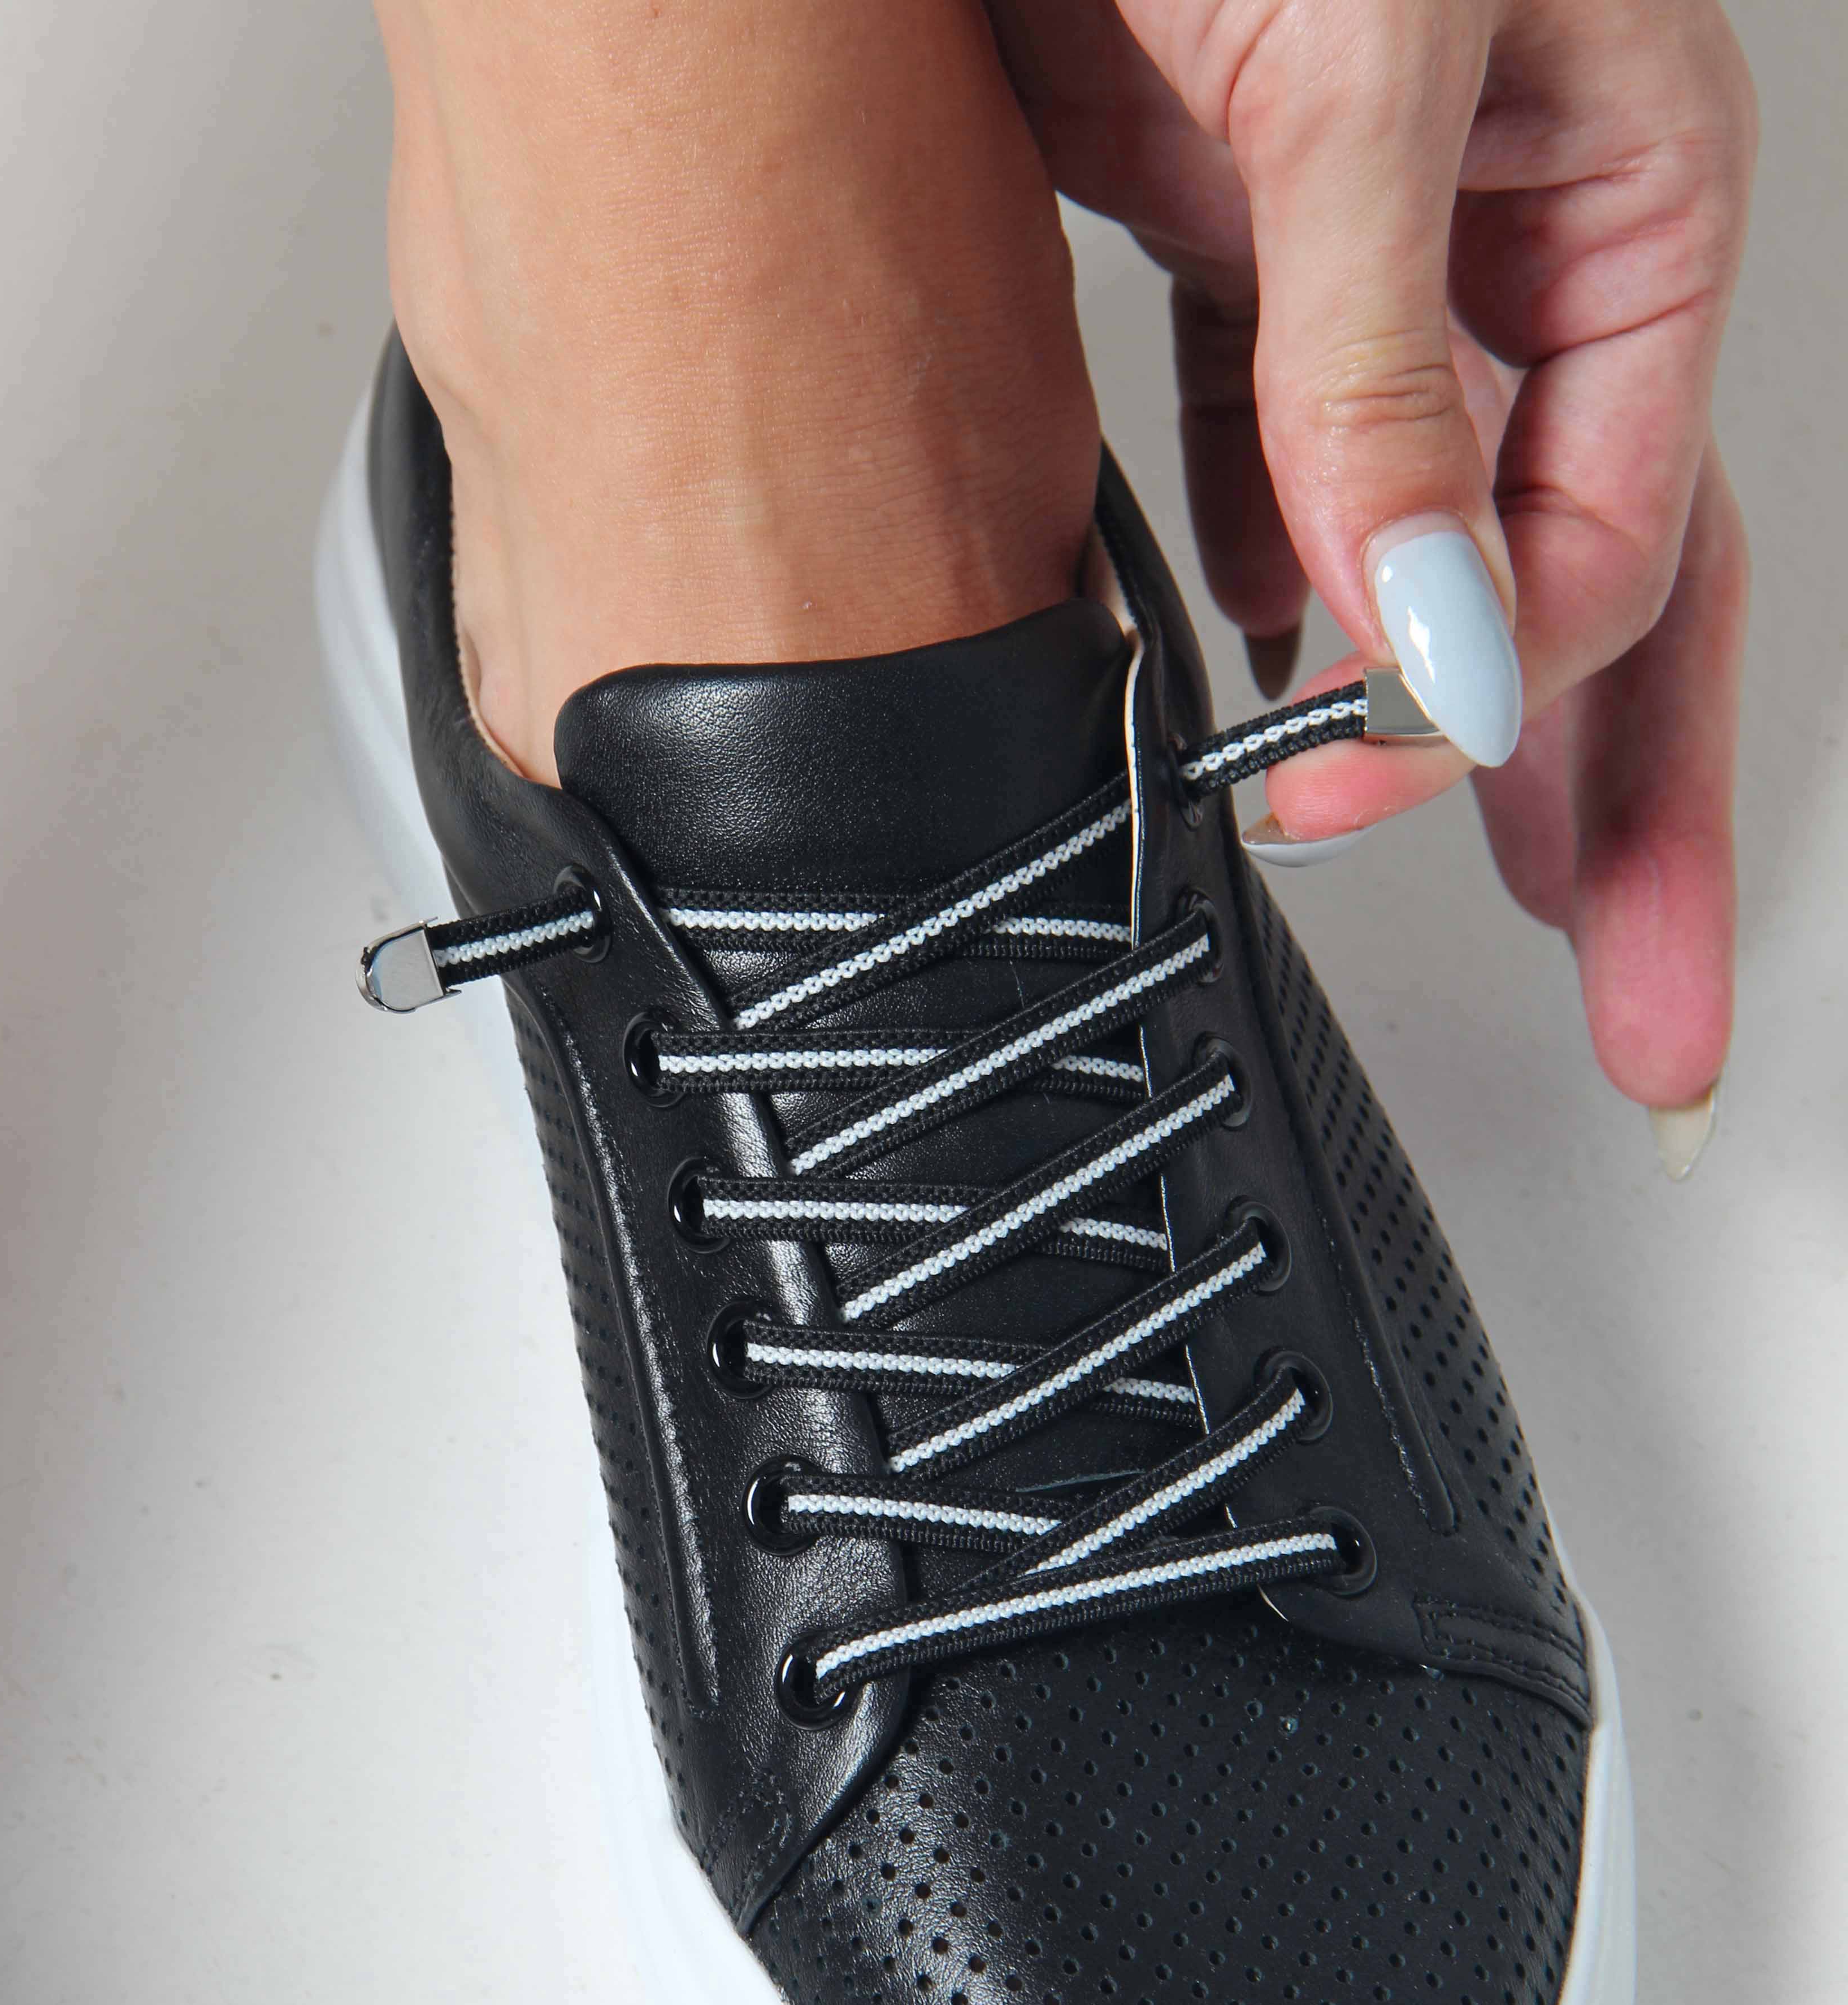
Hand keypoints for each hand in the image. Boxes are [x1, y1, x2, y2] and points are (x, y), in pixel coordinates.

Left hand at [988, 0, 1754, 1119]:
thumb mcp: (1360, 79)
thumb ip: (1384, 385)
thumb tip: (1433, 647)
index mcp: (1620, 200)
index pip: (1600, 542)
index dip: (1492, 710)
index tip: (1356, 803)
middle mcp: (1521, 248)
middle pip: (1607, 595)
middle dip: (1632, 819)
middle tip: (1659, 1009)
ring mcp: (1385, 260)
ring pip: (1450, 552)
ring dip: (1452, 730)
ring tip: (1500, 892)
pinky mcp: (1247, 245)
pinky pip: (1291, 466)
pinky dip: (1281, 587)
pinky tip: (1275, 676)